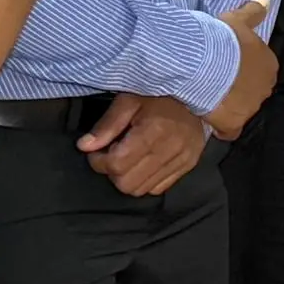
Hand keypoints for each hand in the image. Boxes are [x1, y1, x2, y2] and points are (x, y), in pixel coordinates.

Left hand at [84, 92, 210, 196]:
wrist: (199, 93)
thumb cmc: (159, 94)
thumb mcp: (128, 100)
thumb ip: (106, 125)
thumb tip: (84, 146)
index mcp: (152, 132)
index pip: (116, 164)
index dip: (99, 162)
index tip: (97, 151)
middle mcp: (169, 151)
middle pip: (127, 183)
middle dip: (112, 173)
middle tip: (112, 155)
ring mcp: (181, 161)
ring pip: (142, 190)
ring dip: (128, 178)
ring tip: (128, 159)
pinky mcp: (188, 166)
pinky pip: (158, 189)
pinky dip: (145, 181)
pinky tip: (144, 163)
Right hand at [209, 2, 277, 140]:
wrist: (204, 60)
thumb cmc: (222, 38)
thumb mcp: (238, 20)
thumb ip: (253, 11)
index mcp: (268, 64)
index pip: (258, 70)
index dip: (241, 70)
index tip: (225, 66)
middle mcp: (265, 87)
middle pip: (252, 91)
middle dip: (237, 89)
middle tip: (215, 82)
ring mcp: (251, 108)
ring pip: (242, 110)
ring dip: (228, 106)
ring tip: (208, 99)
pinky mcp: (234, 123)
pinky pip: (230, 130)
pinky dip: (221, 127)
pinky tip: (208, 119)